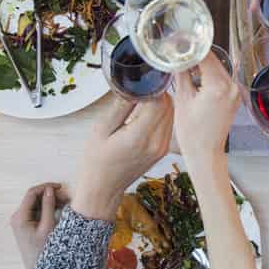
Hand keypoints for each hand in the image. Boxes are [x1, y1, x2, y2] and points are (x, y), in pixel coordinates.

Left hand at [11, 182, 68, 268]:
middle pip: (34, 198)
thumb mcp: (48, 227)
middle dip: (50, 195)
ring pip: (36, 205)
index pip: (32, 193)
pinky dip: (47, 210)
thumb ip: (48, 207)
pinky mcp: (26, 226)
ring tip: (66, 204)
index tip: (60, 187)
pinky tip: (59, 211)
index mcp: (20, 217)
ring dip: (50, 202)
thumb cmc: (43, 251)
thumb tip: (50, 190)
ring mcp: (21, 222)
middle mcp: (17, 217)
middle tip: (66, 197)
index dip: (46, 187)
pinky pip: (37, 213)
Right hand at [73, 95, 173, 220]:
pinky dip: (160, 114)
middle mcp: (156, 143)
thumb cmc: (97, 160)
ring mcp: (162, 148)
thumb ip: (121, 106)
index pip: (159, 102)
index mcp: (139, 137)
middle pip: (168, 106)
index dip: (151, 87)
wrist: (104, 188)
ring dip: (160, 102)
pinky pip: (168, 124)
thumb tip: (133, 85)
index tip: (140, 80)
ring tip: (140, 99)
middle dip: (156, 92)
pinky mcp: (163, 150)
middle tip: (139, 87)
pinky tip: (144, 113)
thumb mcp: (102, 129)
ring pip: (171, 113)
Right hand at [172, 49, 239, 166]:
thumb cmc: (193, 133)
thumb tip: (178, 57)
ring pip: (217, 69)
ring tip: (184, 67)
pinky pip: (221, 79)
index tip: (180, 40)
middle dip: (196, 56)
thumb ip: (182, 74)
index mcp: (219, 86)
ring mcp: (235, 93)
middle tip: (178, 52)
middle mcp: (231, 87)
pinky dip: (209, 76)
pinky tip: (195, 79)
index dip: (191, 47)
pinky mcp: (234, 98)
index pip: (205, 56)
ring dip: (202, 66)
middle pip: (213, 60)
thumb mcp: (182, 99)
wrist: (205, 153)